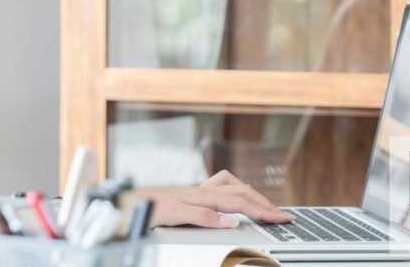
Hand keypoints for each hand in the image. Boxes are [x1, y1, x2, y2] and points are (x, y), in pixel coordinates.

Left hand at [134, 170, 291, 228]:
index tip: (281, 218)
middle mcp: (201, 190)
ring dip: (252, 195)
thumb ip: (204, 217)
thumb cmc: (146, 209)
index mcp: (202, 196)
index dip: (263, 211)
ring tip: (266, 206)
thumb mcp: (174, 215)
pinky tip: (235, 197)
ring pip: (233, 187)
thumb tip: (231, 221)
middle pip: (242, 193)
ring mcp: (197, 191)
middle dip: (265, 204)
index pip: (241, 203)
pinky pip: (220, 188)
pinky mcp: (192, 195)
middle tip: (283, 215)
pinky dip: (235, 191)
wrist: (126, 204)